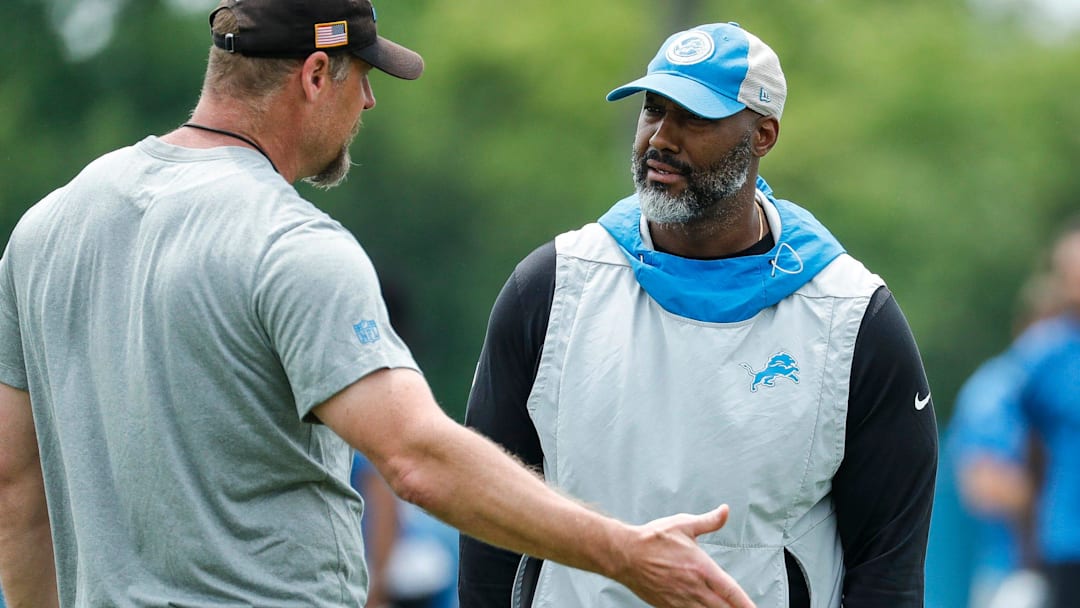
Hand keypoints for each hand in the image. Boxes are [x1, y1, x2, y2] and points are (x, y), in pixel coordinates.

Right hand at [616, 505, 754, 607]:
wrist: (625, 554)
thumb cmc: (653, 539)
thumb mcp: (683, 525)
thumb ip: (708, 521)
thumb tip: (725, 510)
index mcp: (702, 568)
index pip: (732, 592)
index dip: (746, 604)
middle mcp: (694, 588)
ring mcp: (681, 601)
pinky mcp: (668, 607)